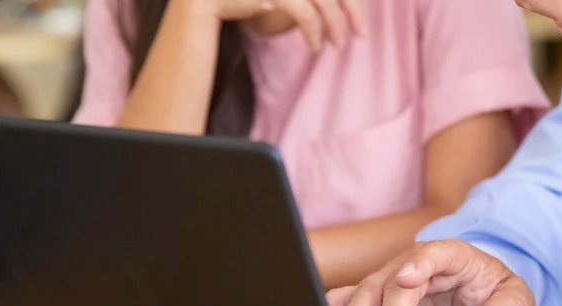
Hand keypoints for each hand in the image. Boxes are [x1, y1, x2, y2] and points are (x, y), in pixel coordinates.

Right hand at [174, 0, 365, 50]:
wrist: (199, 11)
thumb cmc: (241, 8)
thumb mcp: (279, 2)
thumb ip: (305, 0)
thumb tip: (342, 10)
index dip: (350, 3)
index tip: (361, 25)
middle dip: (348, 11)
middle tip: (359, 37)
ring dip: (328, 23)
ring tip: (331, 46)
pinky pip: (295, 7)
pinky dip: (309, 25)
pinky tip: (312, 42)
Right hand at [328, 240, 534, 305]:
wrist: (477, 297)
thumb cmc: (493, 291)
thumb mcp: (516, 298)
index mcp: (450, 256)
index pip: (432, 254)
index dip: (418, 263)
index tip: (407, 278)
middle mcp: (414, 265)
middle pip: (394, 283)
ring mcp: (393, 282)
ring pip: (367, 293)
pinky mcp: (380, 302)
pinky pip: (352, 299)